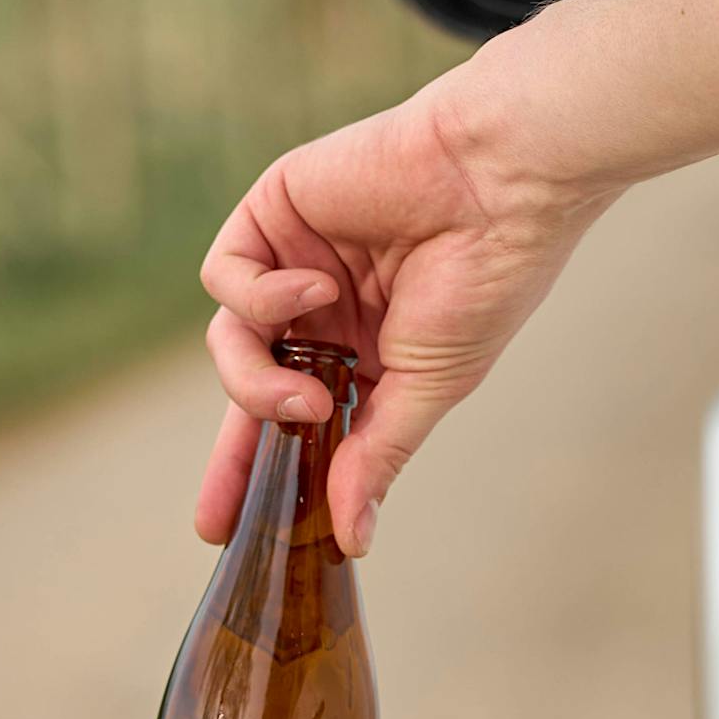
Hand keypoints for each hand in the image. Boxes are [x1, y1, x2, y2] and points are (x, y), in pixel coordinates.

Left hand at [196, 80, 603, 552]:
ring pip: (233, 341)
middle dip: (233, 453)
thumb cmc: (487, 279)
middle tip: (218, 514)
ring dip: (255, 383)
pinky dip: (260, 295)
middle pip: (252, 388)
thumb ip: (377, 454)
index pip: (303, 422)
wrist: (500, 182)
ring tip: (307, 397)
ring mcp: (296, 263)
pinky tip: (316, 288)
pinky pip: (226, 275)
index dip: (266, 474)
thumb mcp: (430, 386)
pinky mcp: (273, 213)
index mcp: (370, 352)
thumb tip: (353, 536)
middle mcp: (327, 311)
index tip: (233, 536)